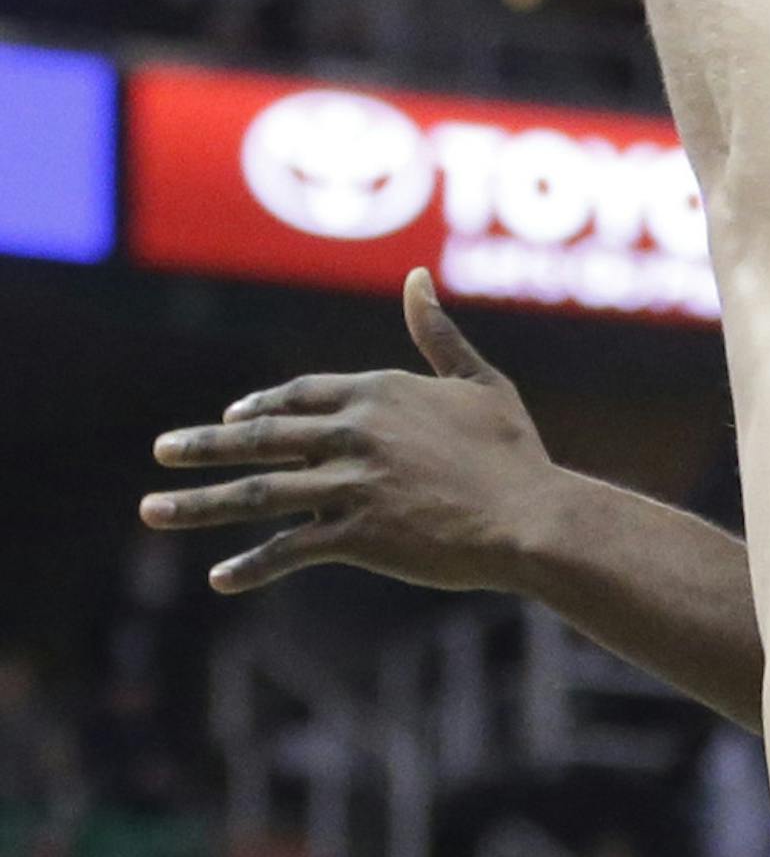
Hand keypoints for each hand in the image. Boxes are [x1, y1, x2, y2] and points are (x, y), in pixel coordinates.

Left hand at [141, 271, 564, 595]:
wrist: (531, 517)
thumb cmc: (515, 453)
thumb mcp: (479, 382)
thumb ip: (438, 334)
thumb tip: (416, 278)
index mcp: (377, 393)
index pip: (297, 396)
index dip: (259, 407)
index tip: (230, 418)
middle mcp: (352, 432)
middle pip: (260, 438)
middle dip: (202, 446)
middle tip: (162, 452)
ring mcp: (349, 483)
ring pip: (257, 491)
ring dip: (198, 503)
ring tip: (152, 512)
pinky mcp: (355, 532)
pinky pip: (289, 549)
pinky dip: (251, 566)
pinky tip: (219, 578)